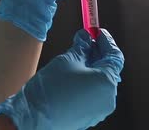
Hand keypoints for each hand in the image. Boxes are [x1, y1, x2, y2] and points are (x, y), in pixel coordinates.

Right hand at [0, 29, 123, 129]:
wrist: (34, 116)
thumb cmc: (51, 88)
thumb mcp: (67, 59)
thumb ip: (81, 47)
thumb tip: (86, 38)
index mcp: (107, 82)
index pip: (114, 56)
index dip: (106, 42)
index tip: (96, 32)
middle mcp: (108, 98)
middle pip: (109, 69)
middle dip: (98, 54)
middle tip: (86, 41)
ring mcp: (100, 110)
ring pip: (100, 83)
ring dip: (91, 68)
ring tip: (77, 56)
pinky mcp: (90, 116)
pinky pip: (93, 94)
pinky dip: (87, 82)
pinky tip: (74, 74)